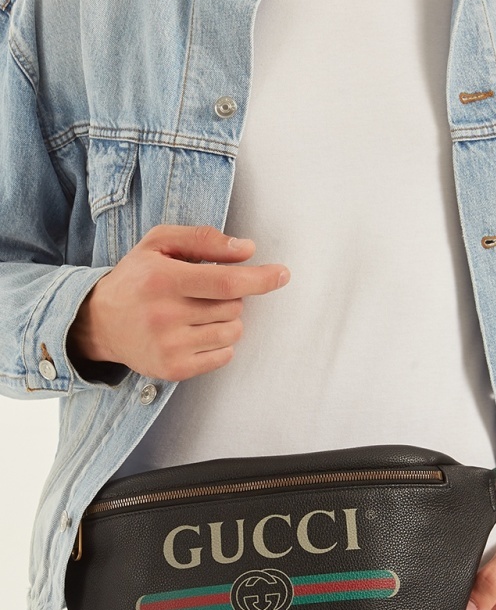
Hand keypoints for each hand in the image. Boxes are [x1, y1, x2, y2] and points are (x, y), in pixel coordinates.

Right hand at [67, 225, 289, 380]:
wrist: (99, 322)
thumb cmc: (137, 277)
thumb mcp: (160, 243)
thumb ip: (204, 239)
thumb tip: (247, 250)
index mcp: (162, 279)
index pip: (226, 282)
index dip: (260, 278)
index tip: (282, 274)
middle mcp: (164, 315)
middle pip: (234, 306)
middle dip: (231, 296)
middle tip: (202, 292)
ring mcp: (168, 346)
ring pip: (233, 331)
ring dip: (226, 319)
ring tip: (197, 312)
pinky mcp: (173, 370)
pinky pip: (224, 356)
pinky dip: (219, 342)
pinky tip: (195, 333)